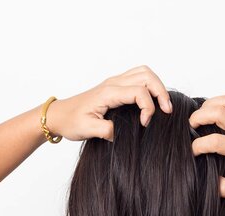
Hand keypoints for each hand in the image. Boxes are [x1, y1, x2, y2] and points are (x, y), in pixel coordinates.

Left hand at [43, 65, 172, 141]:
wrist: (59, 115)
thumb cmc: (71, 121)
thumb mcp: (87, 130)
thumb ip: (106, 131)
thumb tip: (123, 133)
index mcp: (108, 92)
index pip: (139, 92)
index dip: (148, 108)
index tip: (145, 125)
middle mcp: (113, 83)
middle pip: (147, 75)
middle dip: (161, 92)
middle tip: (166, 111)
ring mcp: (115, 83)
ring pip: (144, 73)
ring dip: (157, 86)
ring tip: (162, 105)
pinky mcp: (115, 87)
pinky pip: (138, 77)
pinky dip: (150, 86)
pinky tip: (151, 102)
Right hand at [189, 95, 224, 198]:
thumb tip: (209, 180)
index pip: (215, 141)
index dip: (198, 146)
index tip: (193, 152)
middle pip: (218, 112)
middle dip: (198, 117)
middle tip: (191, 127)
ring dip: (207, 106)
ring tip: (200, 119)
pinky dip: (217, 105)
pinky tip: (211, 116)